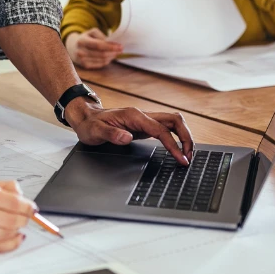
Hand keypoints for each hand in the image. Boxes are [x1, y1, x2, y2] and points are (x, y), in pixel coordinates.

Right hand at [0, 177, 33, 251]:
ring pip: (6, 233)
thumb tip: (21, 194)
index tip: (32, 207)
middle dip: (24, 219)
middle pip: (11, 219)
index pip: (12, 201)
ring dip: (18, 231)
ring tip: (20, 226)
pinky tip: (15, 238)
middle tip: (27, 216)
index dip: (27, 206)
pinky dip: (11, 244)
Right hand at [65, 28, 122, 68]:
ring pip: (102, 60)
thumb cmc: (85, 38)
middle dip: (113, 52)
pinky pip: (100, 64)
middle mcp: (80, 51)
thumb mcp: (91, 32)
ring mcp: (82, 60)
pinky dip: (107, 61)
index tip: (120, 46)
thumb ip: (101, 35)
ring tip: (115, 52)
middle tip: (120, 49)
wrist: (73, 47)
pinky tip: (109, 57)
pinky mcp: (85, 66)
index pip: (99, 45)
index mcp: (82, 41)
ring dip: (111, 57)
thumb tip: (111, 43)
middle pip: (102, 54)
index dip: (111, 46)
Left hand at [67, 101, 193, 164]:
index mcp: (134, 116)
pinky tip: (177, 148)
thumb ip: (111, 134)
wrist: (85, 117)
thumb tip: (127, 138)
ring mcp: (144, 119)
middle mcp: (142, 115)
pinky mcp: (143, 126)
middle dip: (186, 137)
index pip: (161, 130)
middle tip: (189, 156)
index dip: (173, 145)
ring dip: (183, 136)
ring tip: (187, 154)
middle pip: (174, 120)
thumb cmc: (90, 124)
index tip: (181, 158)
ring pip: (172, 122)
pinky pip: (165, 128)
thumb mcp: (95, 131)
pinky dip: (175, 137)